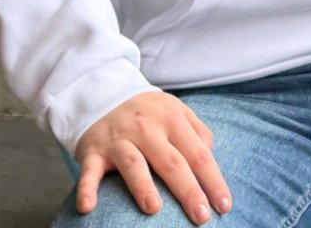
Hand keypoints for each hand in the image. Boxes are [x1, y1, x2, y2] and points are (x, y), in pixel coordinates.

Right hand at [74, 91, 231, 223]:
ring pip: (133, 163)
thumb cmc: (148, 112)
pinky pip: (89, 171)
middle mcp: (147, 128)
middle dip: (189, 190)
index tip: (224, 205)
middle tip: (202, 217)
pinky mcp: (93, 151)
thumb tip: (211, 157)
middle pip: (172, 161)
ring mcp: (119, 139)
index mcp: (173, 119)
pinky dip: (86, 188)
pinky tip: (88, 207)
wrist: (104, 94)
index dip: (213, 180)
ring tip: (155, 209)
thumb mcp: (176, 111)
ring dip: (143, 186)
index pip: (199, 153)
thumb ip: (197, 131)